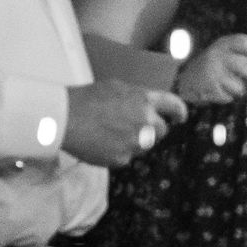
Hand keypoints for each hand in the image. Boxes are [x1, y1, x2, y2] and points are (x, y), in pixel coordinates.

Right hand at [63, 78, 188, 164]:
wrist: (65, 119)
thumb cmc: (86, 99)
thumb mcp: (116, 88)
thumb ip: (136, 97)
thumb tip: (145, 106)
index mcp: (144, 100)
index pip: (174, 106)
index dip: (179, 112)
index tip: (180, 117)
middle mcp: (145, 122)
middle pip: (162, 130)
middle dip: (152, 129)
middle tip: (133, 126)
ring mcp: (135, 143)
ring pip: (144, 146)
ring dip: (134, 141)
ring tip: (110, 133)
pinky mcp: (122, 159)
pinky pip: (126, 157)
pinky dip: (117, 152)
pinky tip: (101, 143)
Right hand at [175, 35, 246, 106]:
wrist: (182, 79)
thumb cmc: (212, 66)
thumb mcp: (224, 52)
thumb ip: (244, 54)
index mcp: (223, 44)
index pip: (243, 42)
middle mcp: (217, 55)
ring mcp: (212, 72)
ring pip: (240, 86)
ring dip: (239, 90)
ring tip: (229, 85)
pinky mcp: (209, 88)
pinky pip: (229, 97)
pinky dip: (228, 97)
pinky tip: (219, 91)